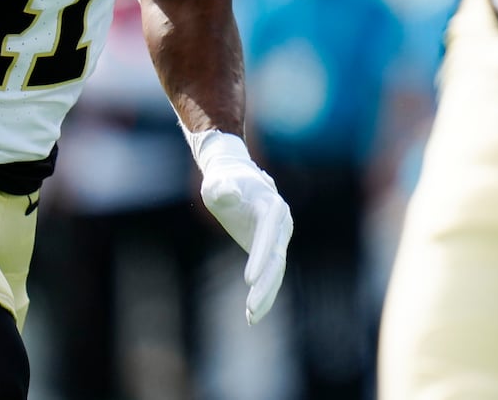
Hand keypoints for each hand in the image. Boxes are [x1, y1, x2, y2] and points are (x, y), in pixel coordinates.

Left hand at [189, 129, 292, 323]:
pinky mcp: (271, 249)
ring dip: (266, 295)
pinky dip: (264, 294)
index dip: (260, 255)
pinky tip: (251, 315)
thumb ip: (223, 188)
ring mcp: (279, 237)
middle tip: (251, 308)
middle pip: (276, 258)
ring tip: (251, 317)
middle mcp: (281, 223)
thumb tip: (230, 194)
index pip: (268, 232)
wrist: (234, 178)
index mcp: (271, 204)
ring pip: (276, 271)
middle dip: (265, 285)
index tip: (248, 279)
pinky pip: (271, 274)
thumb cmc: (222, 180)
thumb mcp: (216, 182)